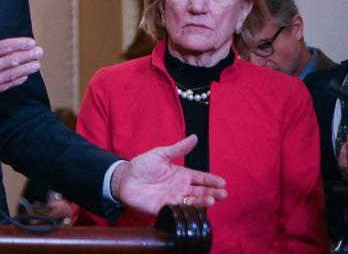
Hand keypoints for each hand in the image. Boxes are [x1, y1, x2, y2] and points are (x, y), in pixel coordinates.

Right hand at [0, 8, 42, 110]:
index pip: (4, 47)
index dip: (19, 44)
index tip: (30, 42)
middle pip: (12, 61)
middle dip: (27, 55)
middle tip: (39, 52)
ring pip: (12, 74)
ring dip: (26, 68)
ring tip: (37, 64)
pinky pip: (6, 86)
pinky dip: (17, 80)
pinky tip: (24, 77)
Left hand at [111, 135, 227, 213]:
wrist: (124, 178)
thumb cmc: (142, 165)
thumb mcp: (160, 154)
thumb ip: (178, 148)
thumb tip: (195, 137)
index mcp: (181, 175)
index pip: (200, 178)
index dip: (212, 180)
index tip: (223, 182)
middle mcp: (180, 188)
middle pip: (200, 191)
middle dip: (212, 193)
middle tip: (223, 193)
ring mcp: (173, 199)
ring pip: (192, 202)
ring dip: (203, 202)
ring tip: (212, 200)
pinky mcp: (164, 208)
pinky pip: (178, 210)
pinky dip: (187, 210)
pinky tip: (195, 209)